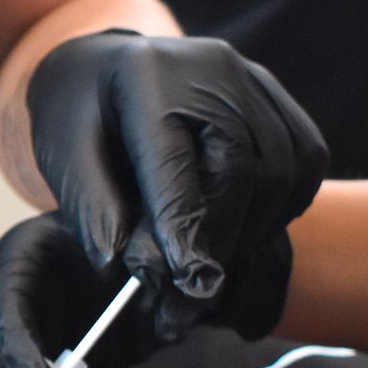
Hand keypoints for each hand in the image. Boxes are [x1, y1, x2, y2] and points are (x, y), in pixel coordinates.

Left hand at [12, 32, 326, 367]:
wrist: (106, 67)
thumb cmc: (79, 114)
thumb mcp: (63, 154)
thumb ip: (92, 208)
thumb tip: (121, 267)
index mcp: (145, 76)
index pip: (175, 163)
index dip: (185, 228)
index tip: (187, 283)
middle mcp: (210, 69)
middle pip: (243, 170)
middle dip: (220, 242)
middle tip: (190, 300)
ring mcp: (251, 78)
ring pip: (282, 172)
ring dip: (251, 231)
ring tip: (208, 267)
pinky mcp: (276, 96)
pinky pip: (304, 160)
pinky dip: (280, 206)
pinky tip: (241, 227)